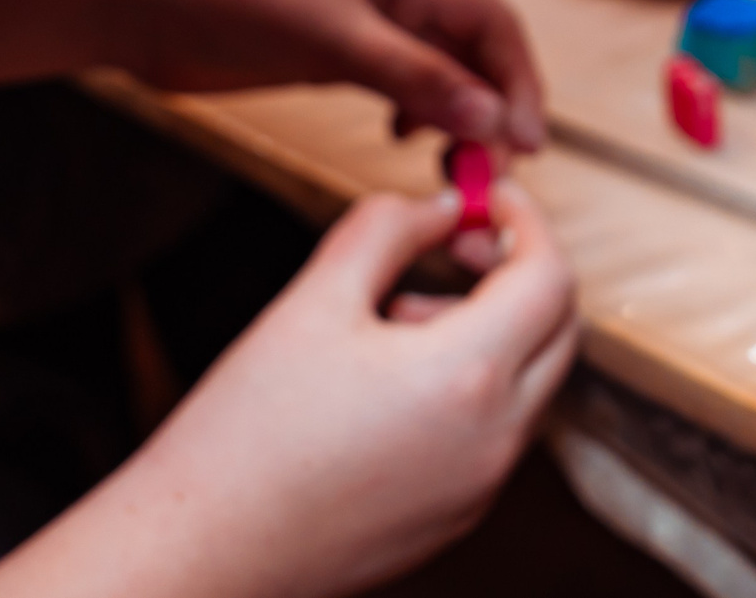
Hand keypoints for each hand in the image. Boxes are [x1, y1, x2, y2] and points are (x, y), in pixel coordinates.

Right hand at [0, 184, 576, 597]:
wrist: (197, 557)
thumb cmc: (243, 438)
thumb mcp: (312, 302)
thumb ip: (386, 230)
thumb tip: (442, 207)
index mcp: (468, 380)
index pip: (551, 278)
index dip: (527, 222)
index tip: (490, 198)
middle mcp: (493, 443)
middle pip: (558, 331)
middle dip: (519, 272)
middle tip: (455, 244)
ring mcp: (478, 489)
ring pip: (527, 382)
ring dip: (488, 329)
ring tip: (388, 321)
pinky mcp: (453, 519)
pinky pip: (493, 432)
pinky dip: (469, 385)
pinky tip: (384, 381)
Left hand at [105, 0, 545, 149]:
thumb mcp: (333, 37)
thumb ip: (416, 76)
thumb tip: (491, 118)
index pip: (490, 20)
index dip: (517, 79)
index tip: (526, 142)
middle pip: (471, 48)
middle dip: (490, 105)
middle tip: (490, 170)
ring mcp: (364, 18)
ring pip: (437, 70)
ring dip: (455, 115)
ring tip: (453, 164)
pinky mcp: (332, 50)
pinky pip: (398, 83)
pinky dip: (415, 113)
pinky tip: (404, 138)